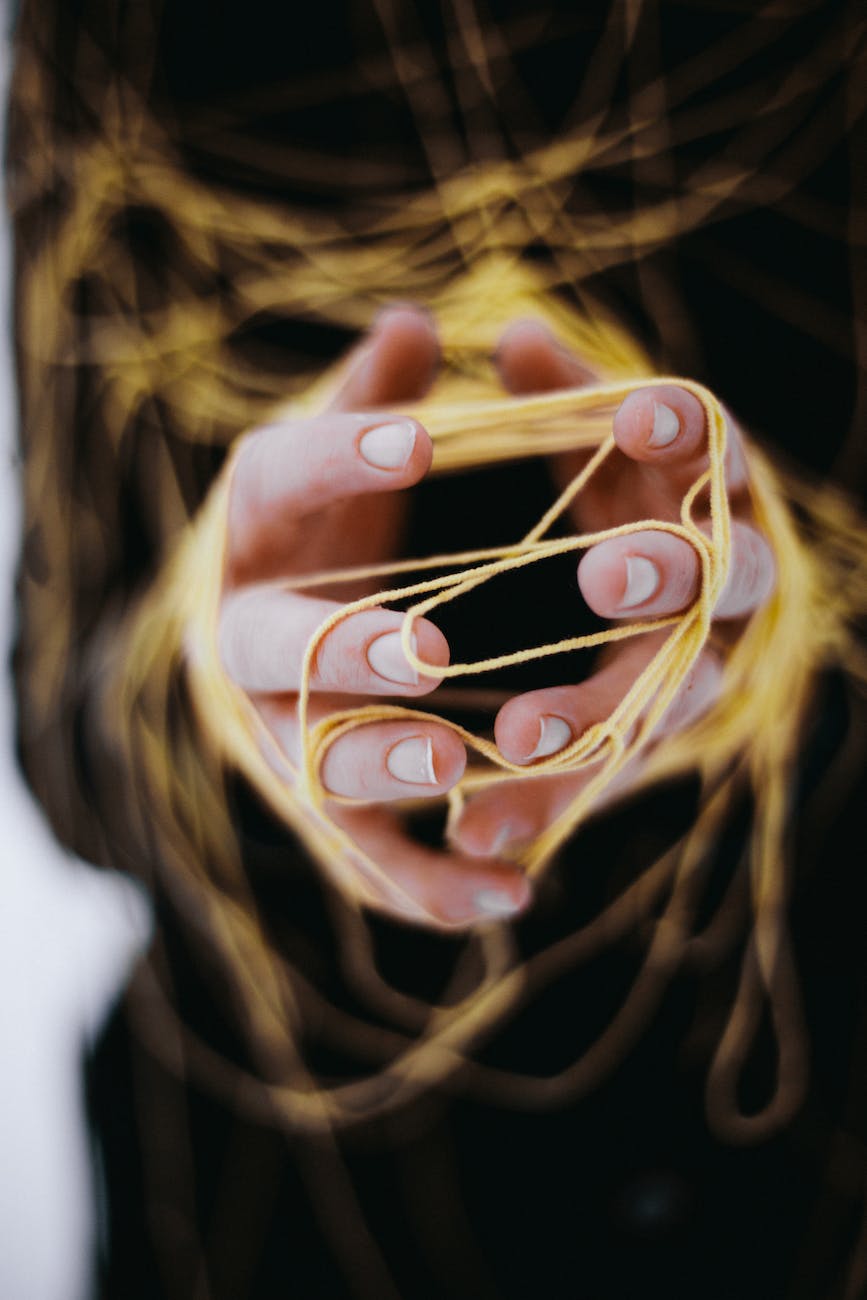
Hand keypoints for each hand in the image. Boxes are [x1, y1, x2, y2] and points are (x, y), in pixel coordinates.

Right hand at [217, 305, 529, 927]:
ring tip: (453, 764)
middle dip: (347, 650)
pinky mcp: (321, 807)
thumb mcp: (331, 453)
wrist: (265, 639)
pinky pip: (363, 860)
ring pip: (313, 761)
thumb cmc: (316, 529)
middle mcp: (249, 637)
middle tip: (429, 650)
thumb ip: (370, 404)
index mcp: (257, 528)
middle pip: (279, 649)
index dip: (343, 460)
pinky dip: (428, 885)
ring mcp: (277, 732)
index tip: (424, 440)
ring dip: (381, 766)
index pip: (283, 479)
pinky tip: (507, 894)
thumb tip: (409, 328)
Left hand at [451, 320, 776, 858]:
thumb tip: (517, 338)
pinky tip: (474, 834)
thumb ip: (558, 403)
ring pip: (672, 700)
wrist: (644, 582)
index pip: (717, 447)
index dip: (685, 430)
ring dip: (597, 721)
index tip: (633, 415)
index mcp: (711, 488)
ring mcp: (695, 667)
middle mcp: (724, 581)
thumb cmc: (614, 486)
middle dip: (670, 574)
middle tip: (602, 577)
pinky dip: (546, 802)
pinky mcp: (646, 738)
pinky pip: (607, 776)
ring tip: (514, 741)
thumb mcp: (585, 436)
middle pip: (726, 579)